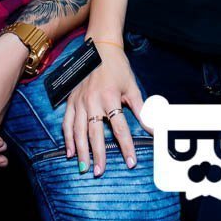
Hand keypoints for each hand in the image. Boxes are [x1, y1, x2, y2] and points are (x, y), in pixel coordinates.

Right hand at [64, 41, 143, 176]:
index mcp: (110, 97)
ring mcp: (79, 102)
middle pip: (95, 133)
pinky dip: (68, 139)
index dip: (126, 146)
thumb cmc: (118, 68)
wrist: (100, 49)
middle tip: (100, 172)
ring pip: (78, 131)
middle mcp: (92, 101)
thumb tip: (153, 127)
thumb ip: (141, 109)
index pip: (119, 127)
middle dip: (98, 154)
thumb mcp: (132, 87)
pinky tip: (70, 152)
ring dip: (81, 151)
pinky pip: (67, 123)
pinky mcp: (71, 101)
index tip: (131, 162)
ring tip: (84, 167)